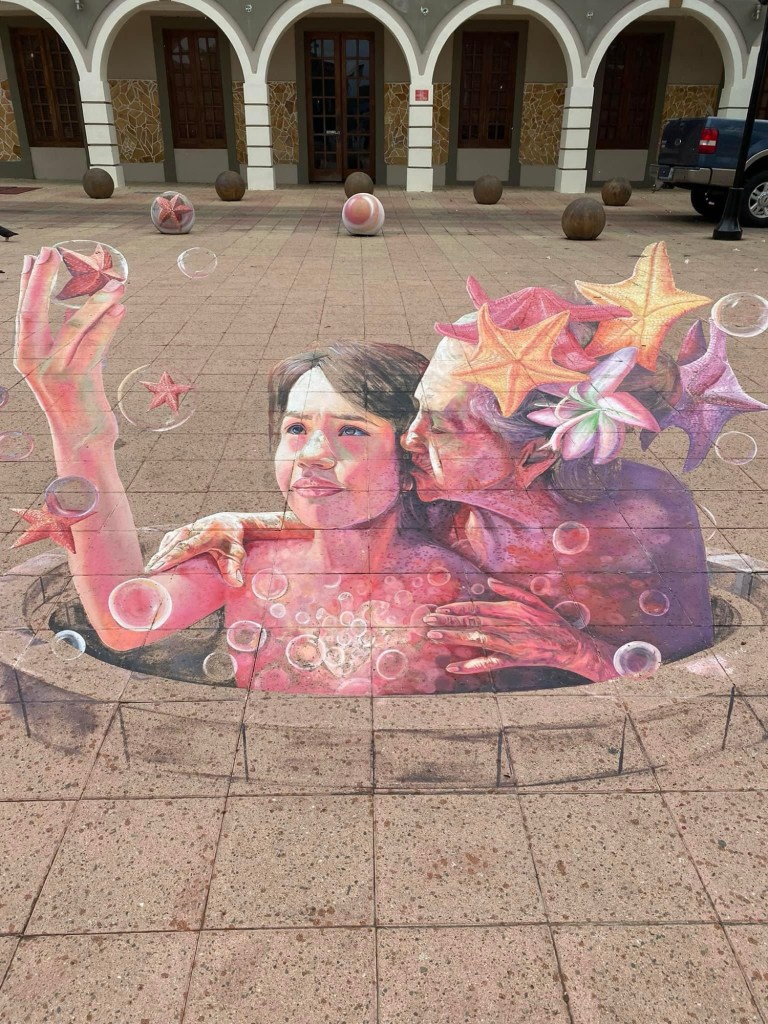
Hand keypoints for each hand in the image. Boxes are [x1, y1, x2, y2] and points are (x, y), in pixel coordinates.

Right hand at [15, 248, 124, 445]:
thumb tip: (70, 311)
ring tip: (115, 283)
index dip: (29, 283)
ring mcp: (55, 372)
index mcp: (25, 355)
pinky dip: (109, 324)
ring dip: (96, 302)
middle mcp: (34, 362)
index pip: (23, 312)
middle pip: (33, 312)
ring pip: (74, 328)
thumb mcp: (65, 366)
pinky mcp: (79, 381)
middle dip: (41, 279)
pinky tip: (120, 308)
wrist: (81, 440)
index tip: (34, 256)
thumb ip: (65, 340)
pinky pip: (95, 346)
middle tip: (51, 250)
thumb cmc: (75, 401)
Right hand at [145, 511, 311, 585]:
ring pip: (169, 542)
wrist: (230, 523)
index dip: (172, 557)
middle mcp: (193, 530)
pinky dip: (162, 550)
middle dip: (160, 558)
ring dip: (158, 555)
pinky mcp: (182, 531)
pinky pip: (169, 541)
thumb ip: (234, 568)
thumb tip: (237, 584)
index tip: (159, 567)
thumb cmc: (233, 542)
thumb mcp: (237, 554)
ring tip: (149, 570)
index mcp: (206, 535)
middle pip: (173, 545)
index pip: (186, 548)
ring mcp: (186, 529)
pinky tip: (157, 561)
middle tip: (148, 572)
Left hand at [424, 577, 609, 681]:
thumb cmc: (551, 622)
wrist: (569, 645)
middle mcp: (507, 625)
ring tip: (433, 635)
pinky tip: (453, 667)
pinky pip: (488, 664)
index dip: (456, 608)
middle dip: (448, 620)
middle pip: (472, 621)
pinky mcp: (512, 660)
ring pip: (475, 639)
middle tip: (427, 619)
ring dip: (453, 637)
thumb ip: (510, 590)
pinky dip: (470, 666)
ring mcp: (509, 644)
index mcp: (510, 609)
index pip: (477, 607)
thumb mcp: (533, 600)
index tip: (439, 608)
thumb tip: (489, 580)